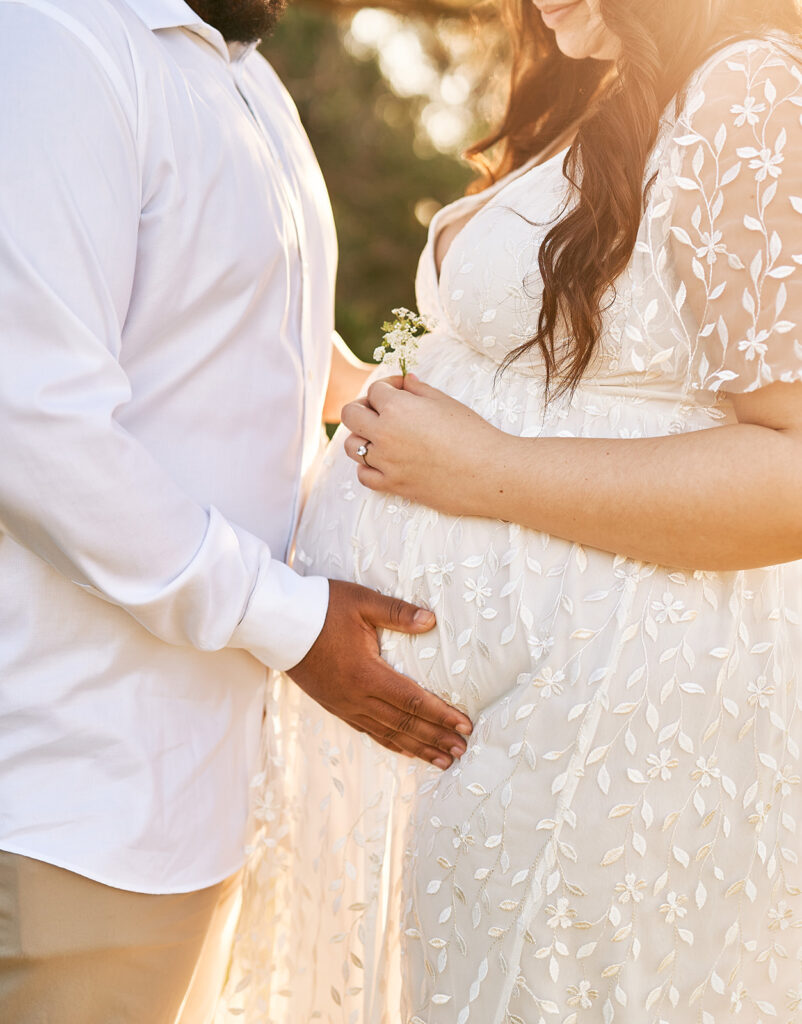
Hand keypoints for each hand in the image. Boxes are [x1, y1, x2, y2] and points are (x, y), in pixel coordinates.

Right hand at [287, 579, 471, 767]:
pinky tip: (405, 750)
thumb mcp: (362, 602)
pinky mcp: (335, 706)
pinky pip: (368, 731)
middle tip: (462, 751)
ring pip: (388, 734)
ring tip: (442, 761)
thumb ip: (398, 613)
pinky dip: (391, 743)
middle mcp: (357, 697)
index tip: (465, 726)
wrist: (278, 623)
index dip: (441, 715)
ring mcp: (345, 705)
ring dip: (418, 748)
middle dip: (436, 738)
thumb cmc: (322, 608)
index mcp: (367, 673)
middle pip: (404, 724)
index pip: (413, 700)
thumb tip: (431, 620)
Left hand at [342, 374, 505, 514]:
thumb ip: (419, 390)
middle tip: (382, 410)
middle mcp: (385, 434)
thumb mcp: (446, 402)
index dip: (388, 386)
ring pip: (351, 446)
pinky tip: (384, 461)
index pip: (375, 390)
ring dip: (362, 437)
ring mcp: (386, 462)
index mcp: (397, 408)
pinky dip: (368, 467)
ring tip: (382, 436)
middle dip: (364, 407)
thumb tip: (405, 382)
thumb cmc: (473, 433)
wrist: (489, 473)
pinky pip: (363, 475)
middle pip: (351, 414)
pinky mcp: (393, 485)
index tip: (401, 390)